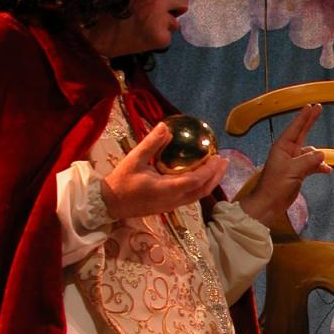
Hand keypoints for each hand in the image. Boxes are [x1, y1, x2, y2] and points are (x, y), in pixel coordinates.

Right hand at [101, 121, 229, 218]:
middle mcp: (173, 200)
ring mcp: (172, 205)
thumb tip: (166, 127)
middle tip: (224, 160)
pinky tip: (201, 176)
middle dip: (216, 176)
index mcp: (166, 189)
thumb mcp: (134, 159)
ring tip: (217, 168)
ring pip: (198, 196)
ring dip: (210, 182)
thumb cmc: (121, 181)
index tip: (216, 157)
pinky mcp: (169, 206)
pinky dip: (200, 186)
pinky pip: (191, 197)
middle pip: (202, 191)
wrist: (110, 204)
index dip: (208, 170)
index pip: (195, 181)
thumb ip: (151, 144)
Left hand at [238, 104, 330, 224]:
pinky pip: (312, 165)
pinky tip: (326, 171)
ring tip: (325, 164)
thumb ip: (309, 160)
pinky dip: (319, 167)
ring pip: (310, 153)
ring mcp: (293, 162)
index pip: (295, 128)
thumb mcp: (293, 170)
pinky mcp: (298, 172)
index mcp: (283, 147)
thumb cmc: (276, 185)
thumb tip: (322, 154)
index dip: (304, 116)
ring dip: (318, 157)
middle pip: (302, 133)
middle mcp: (288, 151)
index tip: (311, 106)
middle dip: (310, 122)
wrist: (270, 204)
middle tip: (318, 108)